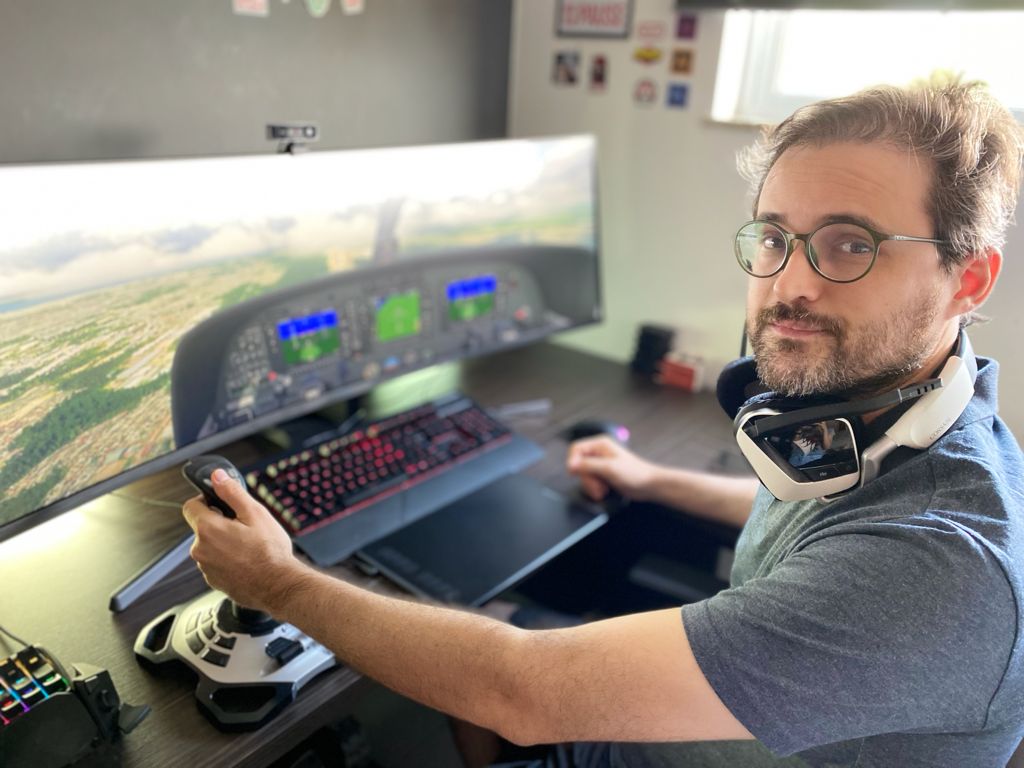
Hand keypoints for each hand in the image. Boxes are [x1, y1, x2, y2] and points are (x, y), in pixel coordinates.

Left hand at [182, 468, 305, 613]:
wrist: (278, 586)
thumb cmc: (269, 552)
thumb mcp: (255, 513)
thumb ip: (232, 492)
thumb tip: (217, 476)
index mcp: (207, 529)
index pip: (190, 506)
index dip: (206, 500)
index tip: (220, 503)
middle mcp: (200, 549)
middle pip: (202, 527)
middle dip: (220, 523)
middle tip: (244, 526)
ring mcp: (206, 567)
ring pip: (210, 546)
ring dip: (224, 542)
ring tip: (249, 546)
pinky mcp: (214, 581)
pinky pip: (216, 563)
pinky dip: (227, 559)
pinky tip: (247, 560)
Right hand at [565, 435, 658, 502]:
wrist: (648, 486)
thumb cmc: (635, 473)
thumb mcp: (609, 468)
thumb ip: (588, 465)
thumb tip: (571, 464)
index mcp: (600, 444)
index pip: (576, 449)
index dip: (572, 461)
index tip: (574, 473)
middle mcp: (598, 453)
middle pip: (578, 465)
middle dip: (586, 478)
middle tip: (597, 485)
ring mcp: (600, 464)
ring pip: (583, 475)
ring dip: (591, 485)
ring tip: (603, 489)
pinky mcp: (602, 475)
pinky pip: (590, 482)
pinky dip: (595, 489)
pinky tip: (605, 490)